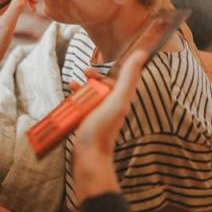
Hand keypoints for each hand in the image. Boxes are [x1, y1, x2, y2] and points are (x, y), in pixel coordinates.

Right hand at [72, 49, 151, 199]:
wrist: (89, 158)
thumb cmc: (103, 130)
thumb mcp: (117, 100)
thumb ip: (129, 78)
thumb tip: (142, 54)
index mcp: (121, 99)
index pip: (118, 79)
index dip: (105, 71)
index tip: (89, 70)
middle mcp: (112, 107)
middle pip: (103, 86)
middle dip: (92, 79)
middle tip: (82, 75)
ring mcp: (99, 116)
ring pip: (91, 96)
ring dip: (82, 88)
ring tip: (72, 86)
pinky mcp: (87, 124)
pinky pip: (82, 108)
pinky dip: (75, 101)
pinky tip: (69, 101)